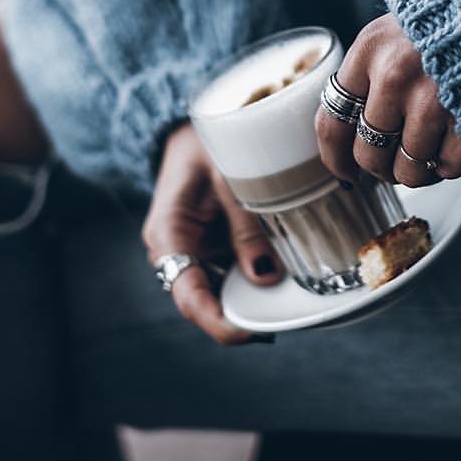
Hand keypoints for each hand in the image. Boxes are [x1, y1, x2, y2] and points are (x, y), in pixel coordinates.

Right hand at [142, 124, 281, 345]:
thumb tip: (266, 276)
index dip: (220, 321)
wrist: (194, 128)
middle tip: (286, 317)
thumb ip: (244, 227)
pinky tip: (284, 272)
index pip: (189, 297)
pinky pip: (231, 269)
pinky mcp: (210, 246)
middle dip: (244, 312)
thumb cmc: (206, 145)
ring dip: (252, 293)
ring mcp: (194, 251)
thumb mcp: (228, 178)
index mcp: (168, 236)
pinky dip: (255, 273)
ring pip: (223, 287)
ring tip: (292, 295)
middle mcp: (176, 252)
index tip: (252, 332)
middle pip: (207, 300)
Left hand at [314, 13, 460, 186]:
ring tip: (428, 149)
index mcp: (369, 51)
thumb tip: (346, 136)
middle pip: (369, 153)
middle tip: (394, 158)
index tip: (345, 172)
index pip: (332, 122)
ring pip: (408, 171)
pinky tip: (455, 140)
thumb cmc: (441, 24)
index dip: (335, 158)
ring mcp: (433, 100)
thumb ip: (365, 75)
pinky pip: (448, 168)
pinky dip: (450, 164)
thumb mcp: (390, 34)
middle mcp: (395, 76)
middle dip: (380, 166)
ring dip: (417, 169)